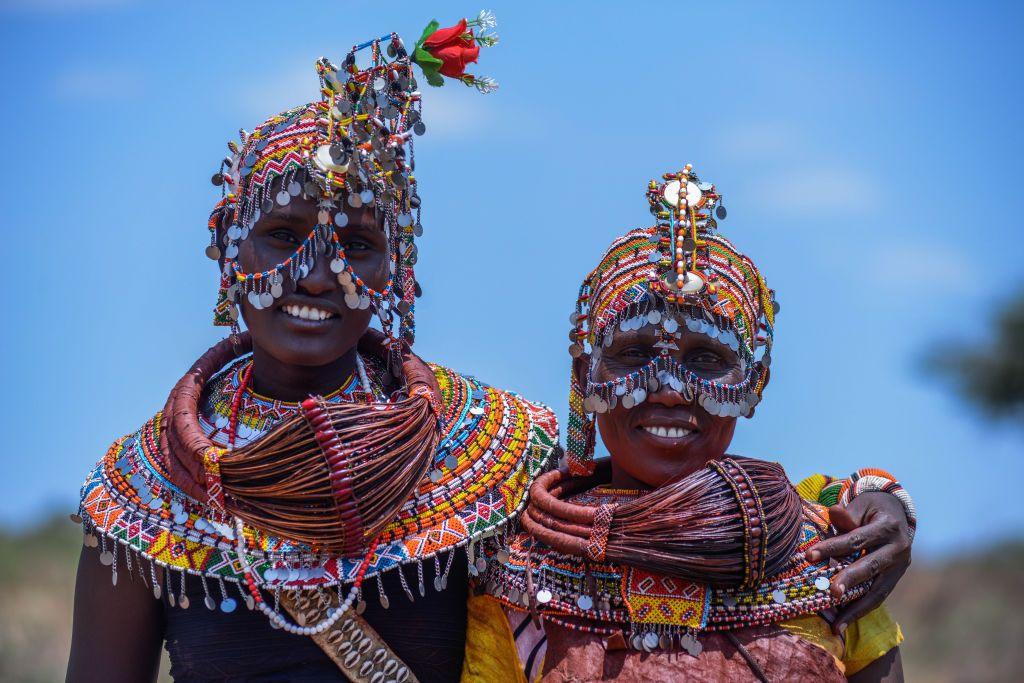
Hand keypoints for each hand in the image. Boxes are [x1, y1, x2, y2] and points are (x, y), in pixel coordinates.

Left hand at [805, 491, 912, 634]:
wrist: (896, 514)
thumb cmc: (870, 510)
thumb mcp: (860, 506)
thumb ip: (847, 516)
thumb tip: (834, 510)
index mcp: (888, 527)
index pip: (856, 540)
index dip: (832, 548)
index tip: (809, 556)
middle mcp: (898, 548)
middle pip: (870, 567)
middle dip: (849, 580)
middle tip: (831, 592)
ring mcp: (900, 566)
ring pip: (877, 589)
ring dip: (856, 607)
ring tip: (837, 623)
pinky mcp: (895, 579)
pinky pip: (878, 597)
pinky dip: (861, 610)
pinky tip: (843, 622)